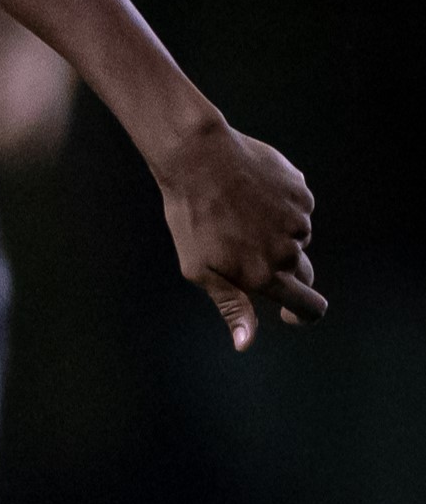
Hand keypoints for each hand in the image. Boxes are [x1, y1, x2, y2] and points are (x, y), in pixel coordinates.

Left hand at [152, 118, 324, 349]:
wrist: (197, 160)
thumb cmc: (191, 217)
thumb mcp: (200, 269)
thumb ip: (231, 306)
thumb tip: (245, 343)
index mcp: (267, 275)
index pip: (311, 307)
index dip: (304, 315)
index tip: (290, 314)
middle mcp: (290, 250)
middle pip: (304, 273)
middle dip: (285, 272)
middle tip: (249, 253)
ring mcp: (299, 219)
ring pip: (296, 237)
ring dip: (276, 234)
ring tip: (238, 215)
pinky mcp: (300, 192)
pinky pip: (295, 207)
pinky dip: (279, 206)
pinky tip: (250, 194)